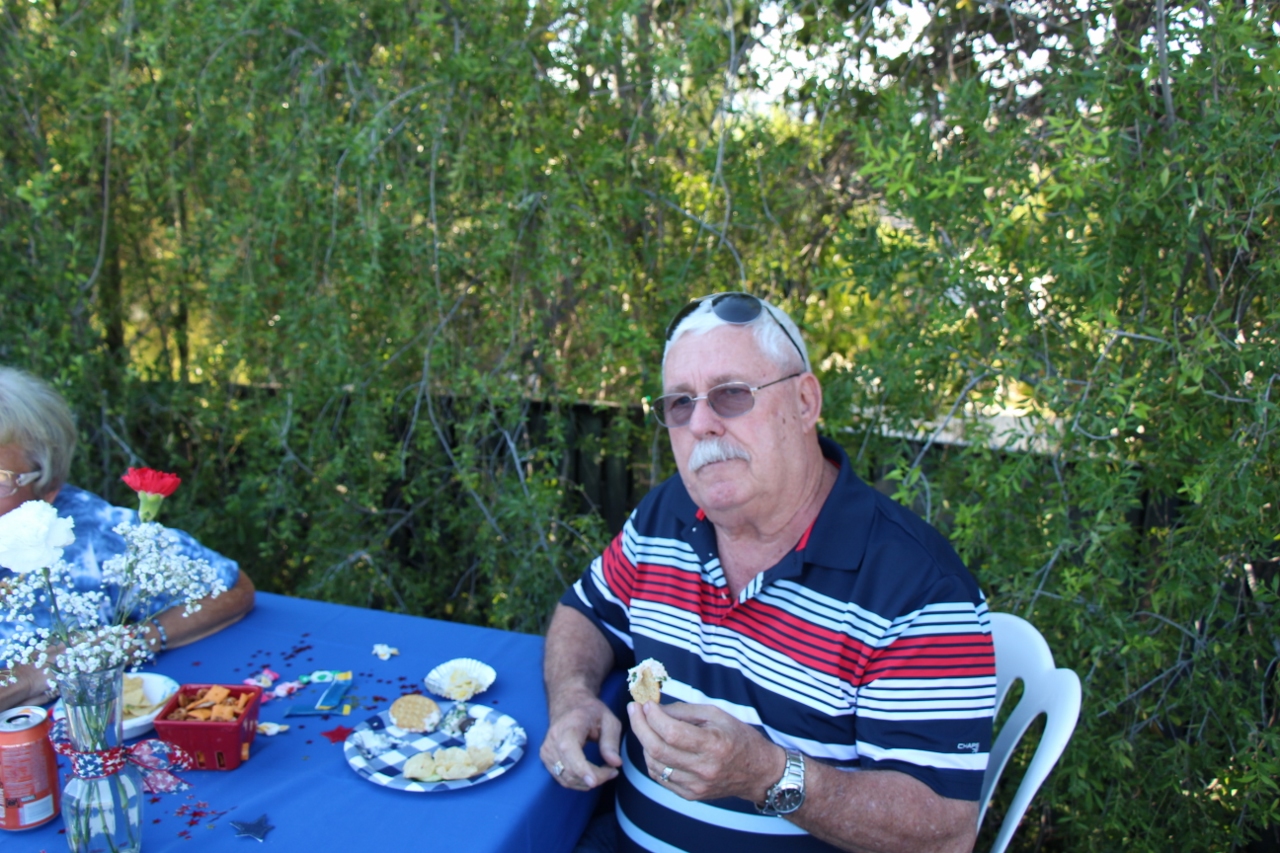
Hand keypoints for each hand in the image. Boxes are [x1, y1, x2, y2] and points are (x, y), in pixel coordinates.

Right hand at [540, 689, 622, 790]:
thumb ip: (611, 741)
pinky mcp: (546, 758)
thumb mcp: (608, 720)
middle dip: (594, 778)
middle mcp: (553, 740)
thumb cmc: (590, 711)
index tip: (595, 781)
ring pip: (566, 779)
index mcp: (568, 727)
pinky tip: (591, 773)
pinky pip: (562, 778)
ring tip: (604, 771)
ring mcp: (546, 750)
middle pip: (570, 770)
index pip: (570, 751)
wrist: (569, 703)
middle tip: (612, 771)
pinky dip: (578, 781)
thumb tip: (615, 763)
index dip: (581, 769)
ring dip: (587, 782)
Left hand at [627, 701, 784, 802]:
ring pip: (654, 764)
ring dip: (644, 743)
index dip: (652, 717)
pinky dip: (652, 759)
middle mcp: (703, 769)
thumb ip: (684, 711)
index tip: (645, 704)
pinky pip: (660, 777)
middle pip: (657, 749)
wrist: (758, 773)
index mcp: (713, 745)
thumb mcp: (717, 715)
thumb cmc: (739, 738)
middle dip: (639, 726)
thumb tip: (655, 708)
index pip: (672, 732)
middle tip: (633, 710)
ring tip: (645, 726)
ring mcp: (695, 786)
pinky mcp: (690, 795)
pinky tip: (654, 745)